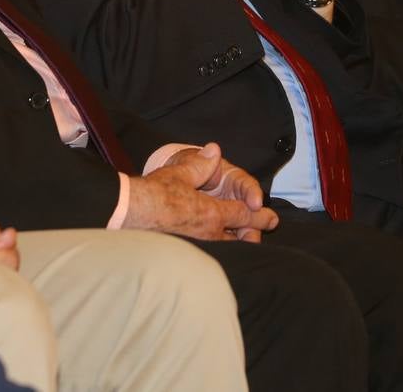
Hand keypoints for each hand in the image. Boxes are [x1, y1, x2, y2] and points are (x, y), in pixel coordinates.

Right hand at [126, 145, 278, 241]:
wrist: (129, 214)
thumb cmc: (154, 194)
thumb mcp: (180, 173)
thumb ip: (201, 164)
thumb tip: (215, 150)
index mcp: (211, 214)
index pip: (244, 215)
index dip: (261, 216)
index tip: (273, 219)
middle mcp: (208, 234)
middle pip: (239, 238)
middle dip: (252, 235)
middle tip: (260, 232)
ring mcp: (196, 246)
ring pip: (225, 248)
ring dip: (235, 244)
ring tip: (241, 241)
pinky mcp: (184, 252)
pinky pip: (209, 253)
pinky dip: (218, 250)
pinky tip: (215, 248)